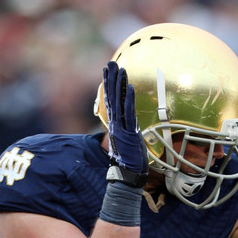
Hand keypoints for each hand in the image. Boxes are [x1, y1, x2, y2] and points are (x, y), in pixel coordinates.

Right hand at [103, 60, 148, 187]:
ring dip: (119, 85)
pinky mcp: (128, 132)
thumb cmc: (130, 161)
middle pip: (112, 97)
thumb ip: (126, 130)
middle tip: (110, 63)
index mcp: (116, 124)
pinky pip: (128, 112)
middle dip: (111, 79)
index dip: (109, 86)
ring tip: (120, 69)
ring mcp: (121, 127)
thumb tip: (128, 124)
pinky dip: (129, 99)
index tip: (107, 72)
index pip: (111, 101)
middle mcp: (116, 123)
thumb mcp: (128, 142)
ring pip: (119, 102)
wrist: (129, 174)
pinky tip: (130, 87)